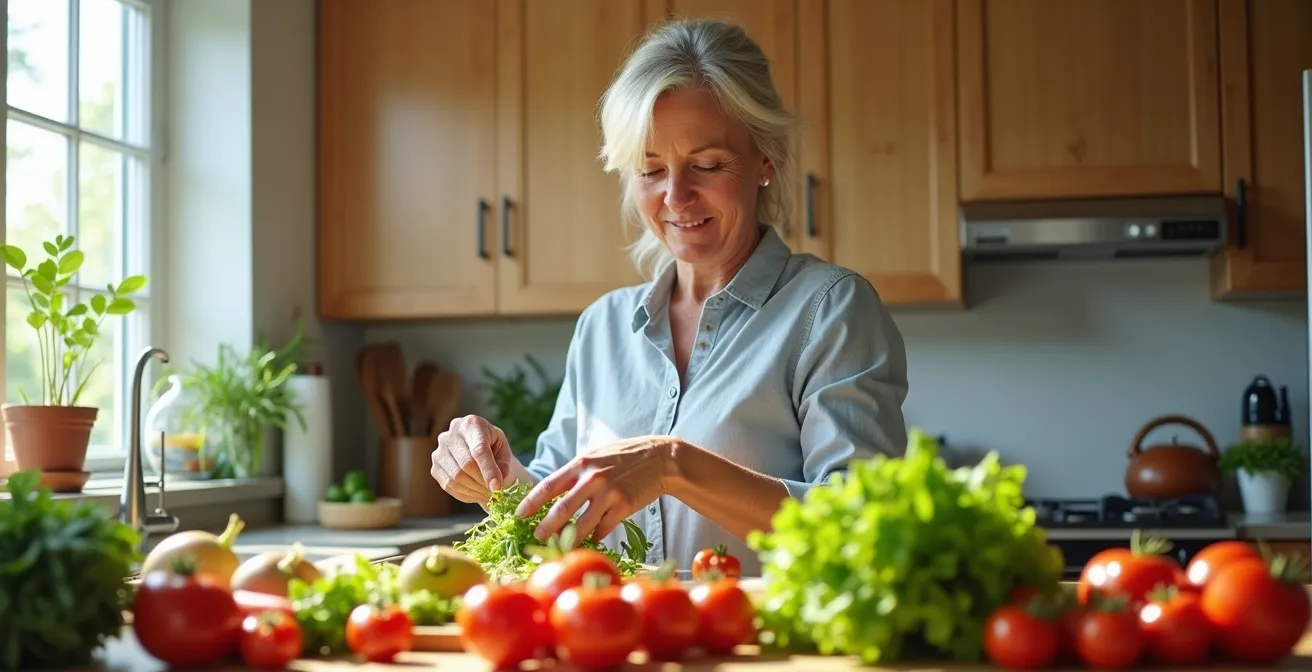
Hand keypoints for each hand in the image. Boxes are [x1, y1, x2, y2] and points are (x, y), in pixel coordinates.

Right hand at [430, 415, 512, 503]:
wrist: (476, 447)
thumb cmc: (493, 446)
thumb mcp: (503, 449)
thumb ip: (503, 464)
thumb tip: (497, 483)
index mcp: (472, 424)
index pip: (479, 450)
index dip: (489, 470)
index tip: (498, 487)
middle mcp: (451, 434)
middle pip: (466, 465)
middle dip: (483, 482)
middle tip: (496, 492)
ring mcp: (439, 450)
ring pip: (456, 478)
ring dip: (475, 490)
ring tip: (488, 493)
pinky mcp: (435, 467)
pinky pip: (448, 486)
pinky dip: (465, 494)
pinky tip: (476, 493)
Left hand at [516, 436, 676, 543]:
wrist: (660, 459)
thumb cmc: (624, 457)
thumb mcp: (596, 456)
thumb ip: (577, 472)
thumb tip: (554, 493)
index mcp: (581, 463)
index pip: (548, 486)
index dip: (530, 503)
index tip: (519, 515)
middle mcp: (592, 478)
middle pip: (561, 509)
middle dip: (545, 528)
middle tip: (535, 538)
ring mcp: (609, 493)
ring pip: (582, 525)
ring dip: (568, 539)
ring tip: (559, 547)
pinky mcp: (624, 507)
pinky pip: (602, 529)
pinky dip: (594, 536)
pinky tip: (591, 539)